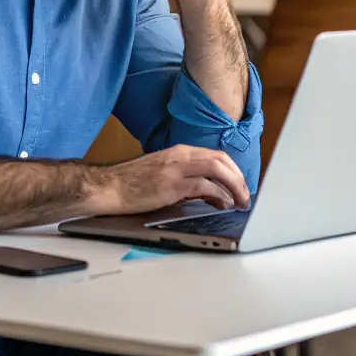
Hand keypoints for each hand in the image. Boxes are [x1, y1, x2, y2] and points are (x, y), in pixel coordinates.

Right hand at [91, 145, 249, 214]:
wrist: (110, 187)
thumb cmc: (133, 182)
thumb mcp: (163, 171)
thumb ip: (185, 175)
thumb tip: (209, 191)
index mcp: (180, 151)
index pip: (216, 154)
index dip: (233, 170)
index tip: (241, 184)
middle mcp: (181, 155)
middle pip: (221, 159)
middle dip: (238, 177)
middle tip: (245, 195)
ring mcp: (176, 168)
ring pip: (217, 169)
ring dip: (233, 186)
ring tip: (239, 201)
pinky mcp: (171, 185)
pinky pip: (203, 186)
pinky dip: (218, 194)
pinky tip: (223, 204)